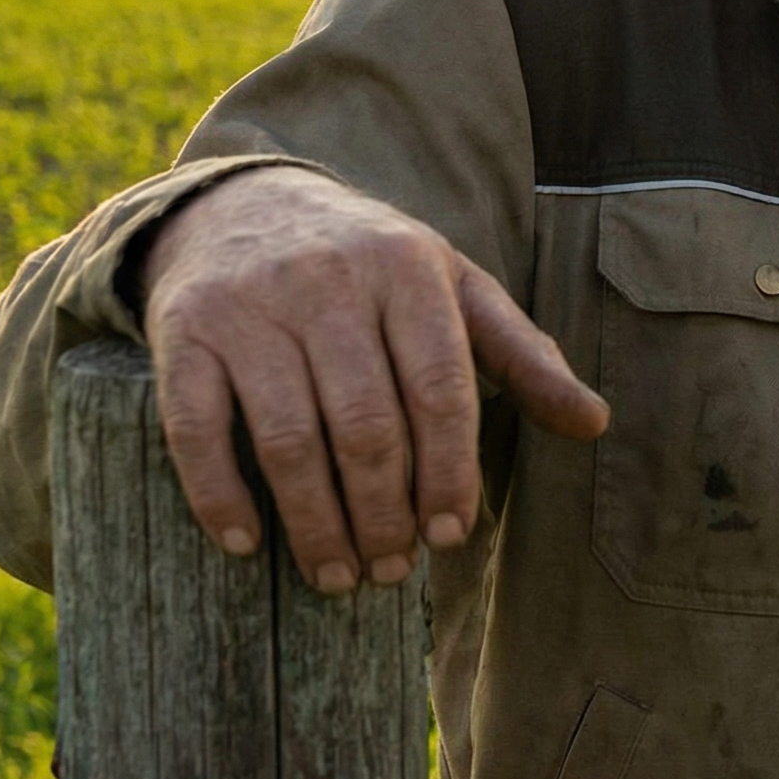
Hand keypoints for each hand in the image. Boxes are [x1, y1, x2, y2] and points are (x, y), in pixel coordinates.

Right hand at [139, 167, 609, 592]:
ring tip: (337, 574)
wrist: (243, 204)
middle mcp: (328, 283)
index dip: (450, 473)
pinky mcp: (183, 331)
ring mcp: (249, 307)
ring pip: (288, 437)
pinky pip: (196, 428)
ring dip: (316, 522)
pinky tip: (246, 543)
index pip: (440, 390)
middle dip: (384, 512)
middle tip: (392, 570)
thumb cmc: (371, 266)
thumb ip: (524, 356)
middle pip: (366, 425)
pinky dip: (220, 495)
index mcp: (409, 270)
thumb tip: (596, 423)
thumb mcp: (455, 289)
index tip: (450, 535)